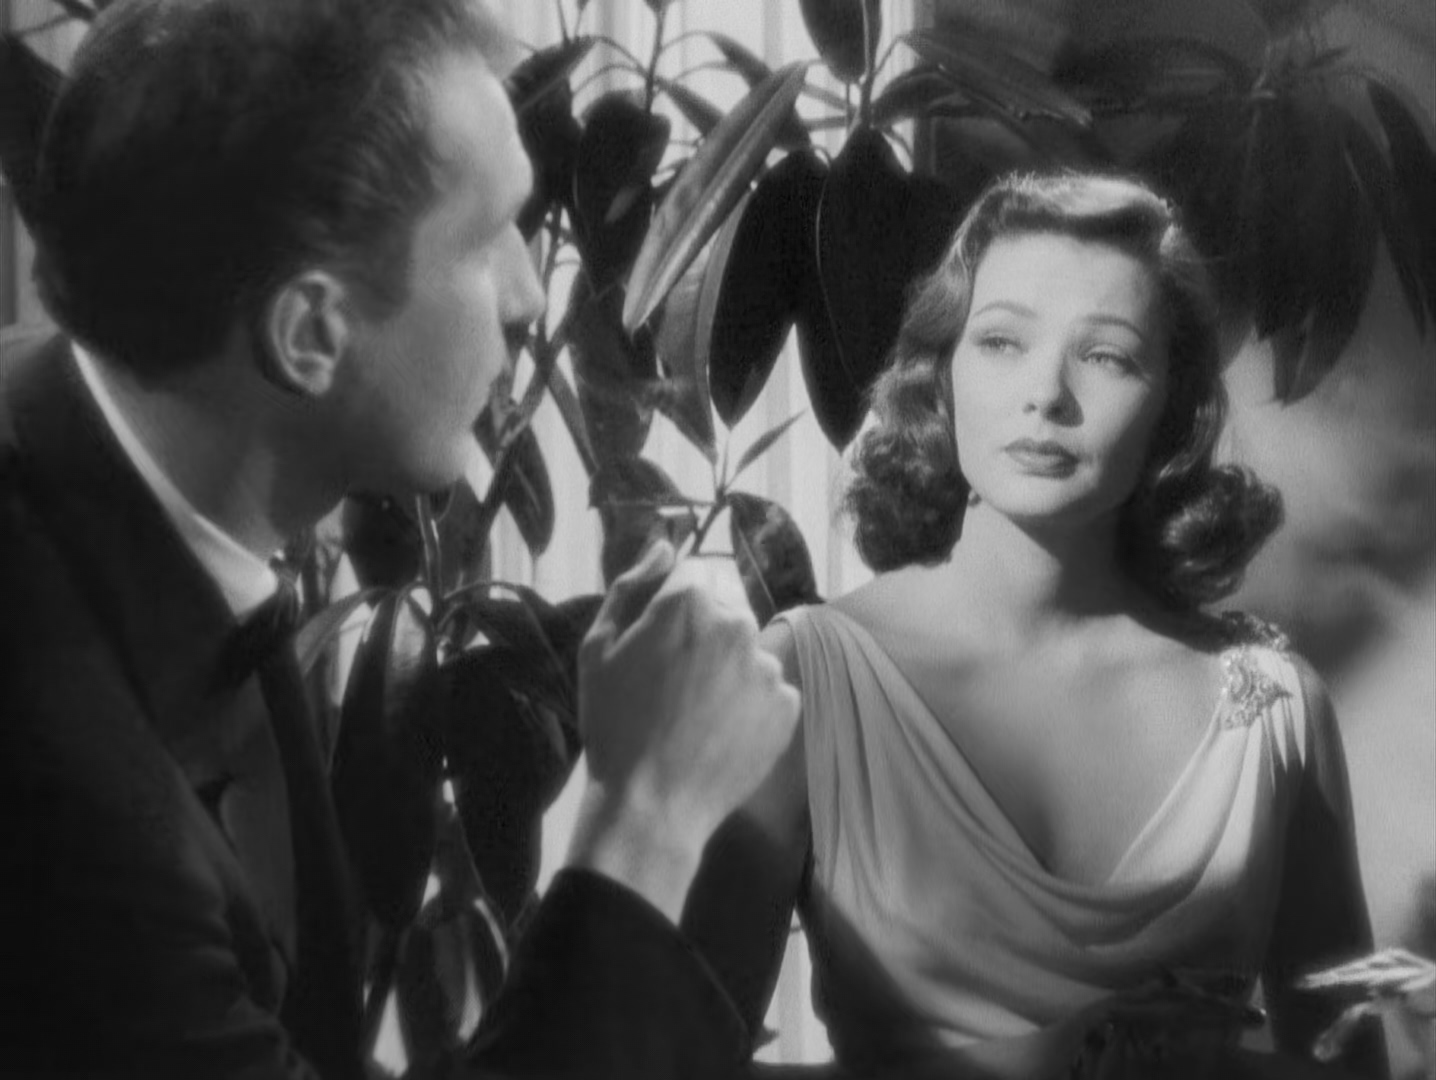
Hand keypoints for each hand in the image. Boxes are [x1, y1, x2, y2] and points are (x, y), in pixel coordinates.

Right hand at [567, 540, 800, 921]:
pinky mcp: (788, 706)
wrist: (651, 805)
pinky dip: (748, 700)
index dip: (673, 597)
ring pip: (749, 645)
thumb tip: (665, 544)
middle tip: (674, 672)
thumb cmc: (614, 725)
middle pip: (729, 600)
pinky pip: (768, 686)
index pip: (697, 568)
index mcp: (690, 603)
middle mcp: (739, 624)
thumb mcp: (598, 647)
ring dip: (728, 662)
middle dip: (706, 622)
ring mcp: (768, 666)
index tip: (657, 633)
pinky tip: (718, 728)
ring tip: (694, 707)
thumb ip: (633, 585)